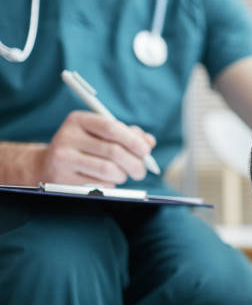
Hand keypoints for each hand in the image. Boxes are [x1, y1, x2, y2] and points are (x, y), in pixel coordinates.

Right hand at [37, 111, 155, 185]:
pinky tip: (106, 180)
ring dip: (122, 175)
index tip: (146, 151)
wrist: (49, 165)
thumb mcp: (101, 134)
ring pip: (108, 170)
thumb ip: (127, 135)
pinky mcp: (62, 179)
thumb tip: (149, 142)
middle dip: (134, 163)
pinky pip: (99, 185)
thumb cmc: (85, 147)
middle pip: (113, 151)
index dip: (133, 140)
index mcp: (78, 120)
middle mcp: (67, 136)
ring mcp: (62, 159)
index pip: (111, 128)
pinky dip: (110, 184)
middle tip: (141, 171)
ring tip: (123, 175)